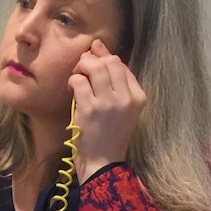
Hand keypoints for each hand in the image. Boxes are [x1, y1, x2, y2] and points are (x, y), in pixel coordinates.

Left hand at [68, 39, 145, 180]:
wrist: (103, 161)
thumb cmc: (109, 134)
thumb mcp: (121, 108)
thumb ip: (114, 81)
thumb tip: (98, 49)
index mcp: (138, 96)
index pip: (122, 65)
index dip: (105, 56)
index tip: (93, 56)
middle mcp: (126, 98)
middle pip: (111, 62)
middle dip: (93, 59)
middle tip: (83, 67)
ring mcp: (108, 103)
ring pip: (95, 67)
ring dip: (82, 66)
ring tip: (77, 75)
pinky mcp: (90, 109)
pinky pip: (79, 81)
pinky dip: (73, 80)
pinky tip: (72, 88)